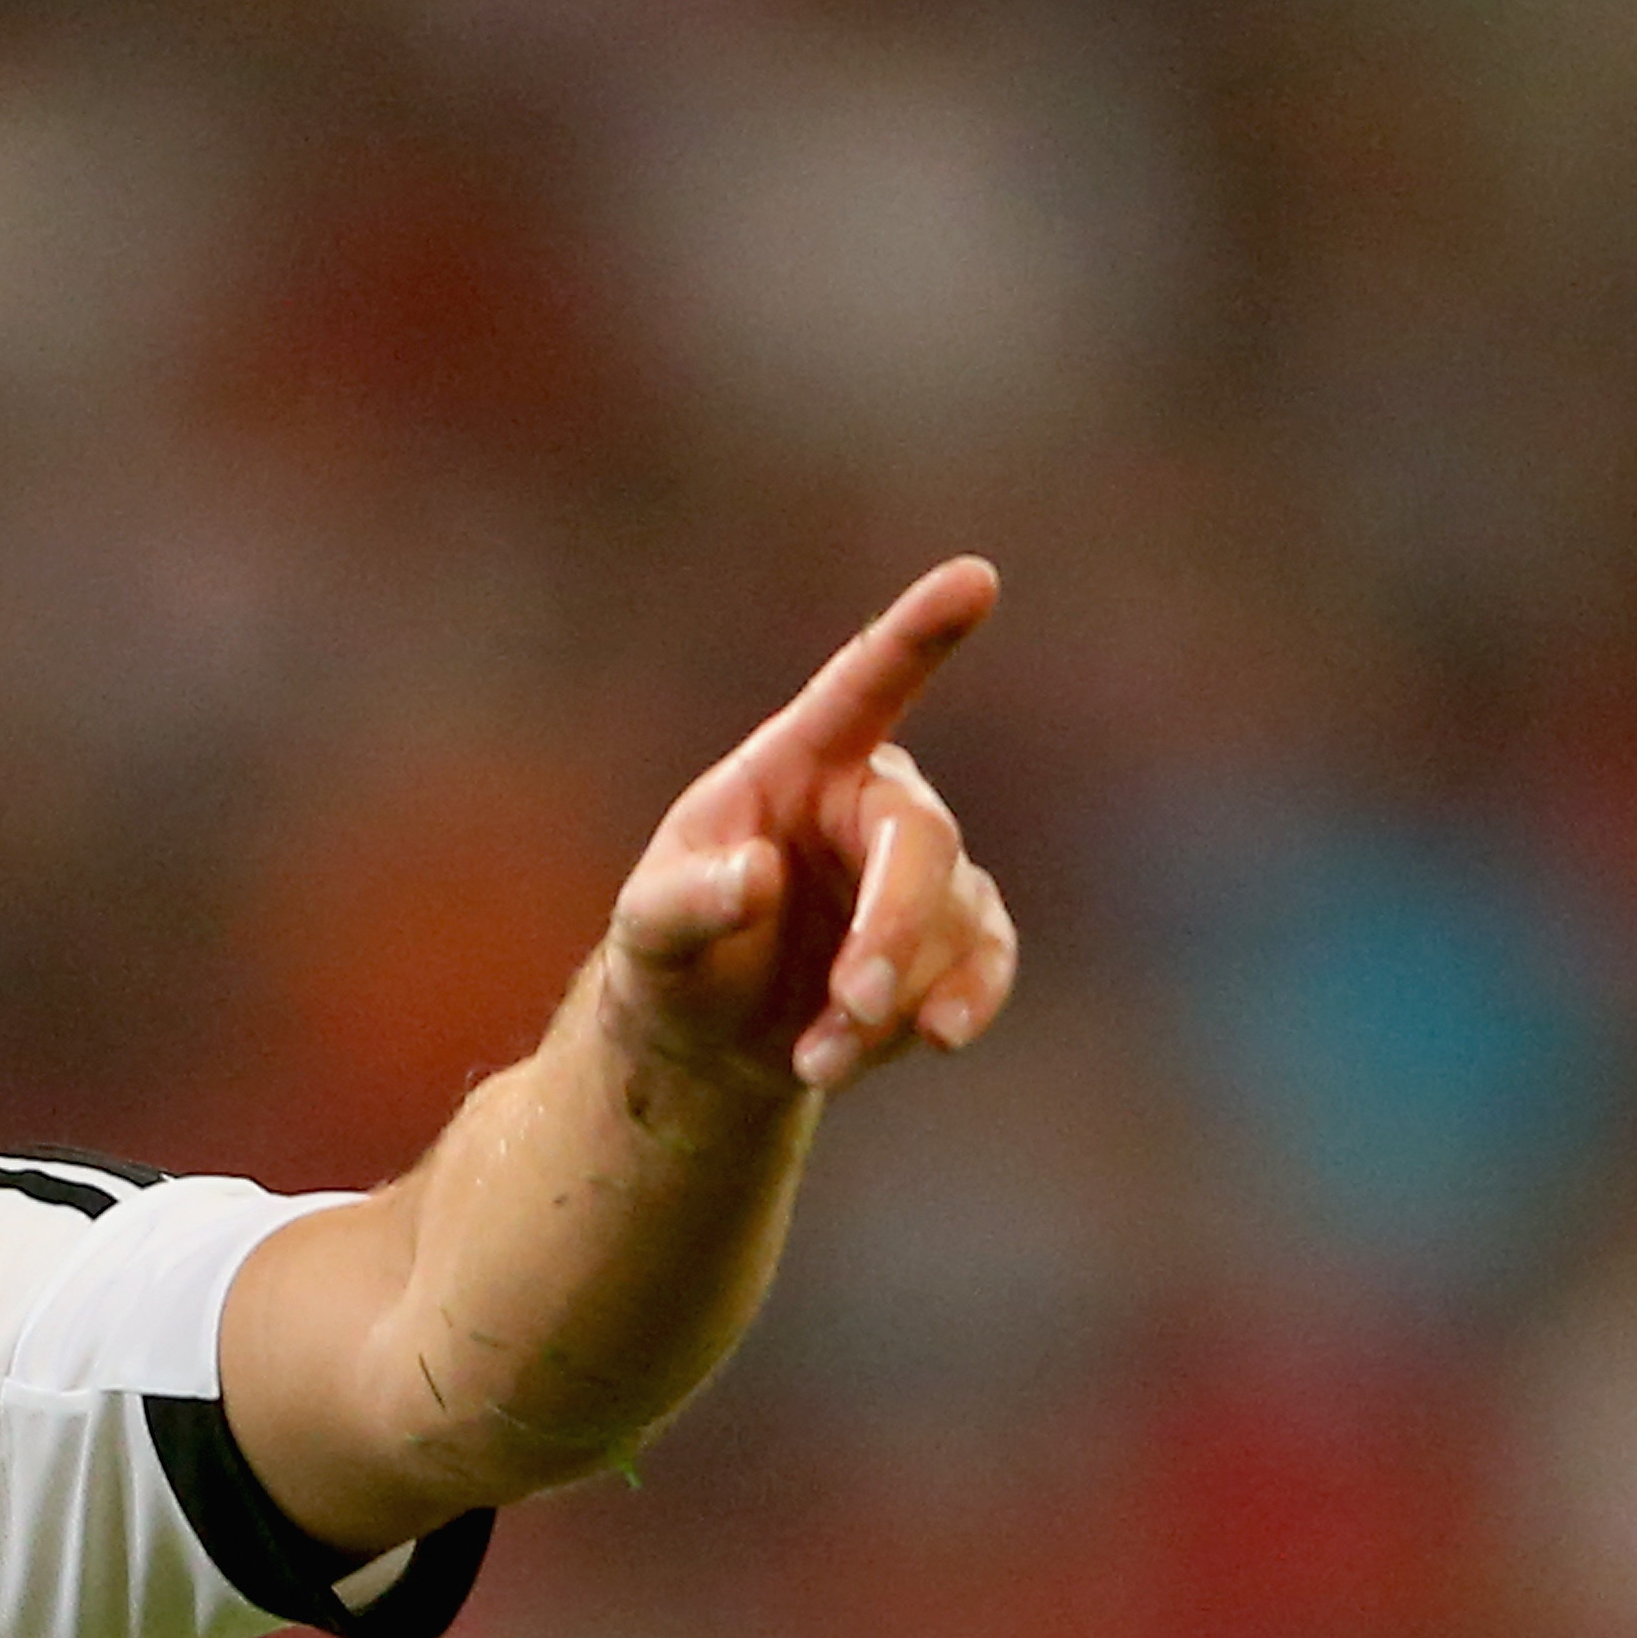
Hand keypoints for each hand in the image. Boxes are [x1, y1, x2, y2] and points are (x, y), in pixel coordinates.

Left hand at [599, 557, 1014, 1093]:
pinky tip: (933, 1039)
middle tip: (855, 1004)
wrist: (710, 1039)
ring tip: (816, 1061)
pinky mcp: (956, 938)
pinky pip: (989, 960)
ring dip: (895, 998)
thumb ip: (687, 901)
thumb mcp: (648, 932)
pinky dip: (962, 1005)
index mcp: (800, 763)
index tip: (976, 576)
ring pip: (955, 918)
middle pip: (920, 840)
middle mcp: (872, 801)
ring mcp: (922, 871)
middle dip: (893, 928)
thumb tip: (758, 875)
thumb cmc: (672, 955)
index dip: (919, 632)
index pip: (866, 683)